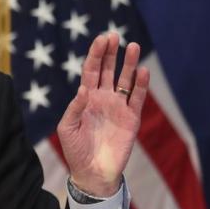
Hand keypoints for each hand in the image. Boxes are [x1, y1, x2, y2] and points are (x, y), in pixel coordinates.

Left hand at [56, 33, 149, 196]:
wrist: (93, 172)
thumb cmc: (75, 151)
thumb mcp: (67, 129)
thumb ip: (74, 108)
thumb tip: (83, 89)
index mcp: (85, 98)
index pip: (91, 71)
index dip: (96, 55)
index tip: (101, 39)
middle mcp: (103, 98)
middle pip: (108, 70)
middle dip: (111, 53)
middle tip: (114, 36)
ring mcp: (118, 107)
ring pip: (125, 80)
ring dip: (129, 64)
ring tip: (133, 46)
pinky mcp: (131, 118)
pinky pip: (137, 98)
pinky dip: (140, 85)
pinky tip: (142, 71)